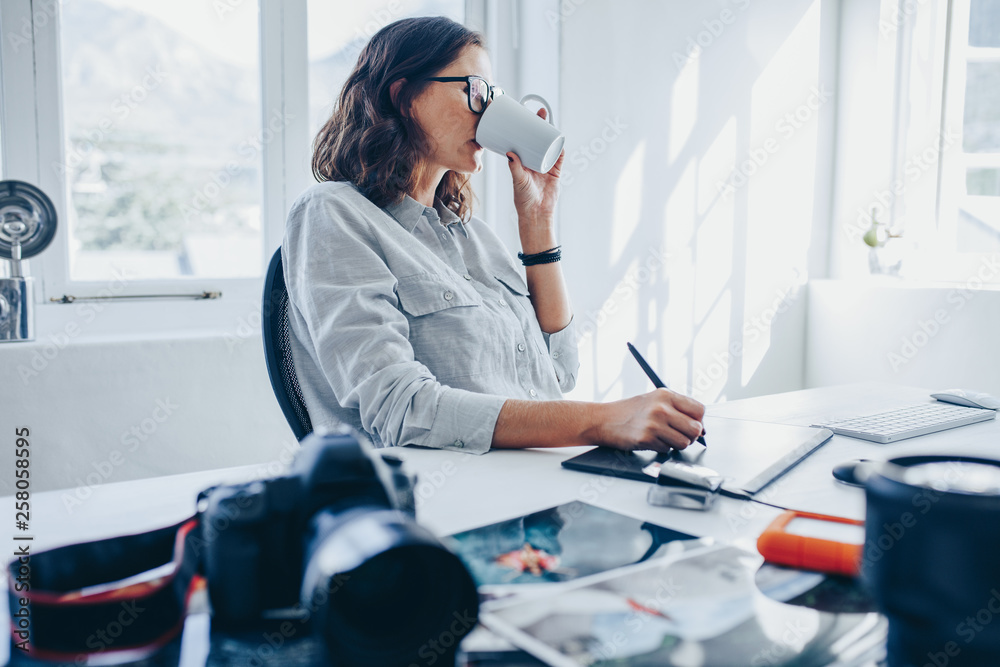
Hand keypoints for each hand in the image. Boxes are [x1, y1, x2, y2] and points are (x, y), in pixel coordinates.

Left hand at [507, 108, 564, 246]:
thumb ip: (515, 168)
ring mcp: (546, 165)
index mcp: (523, 161)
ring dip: (551, 132)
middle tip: (540, 112)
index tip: (524, 115)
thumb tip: (510, 153)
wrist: (537, 213)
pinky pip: (559, 157)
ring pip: (549, 144)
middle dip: (540, 124)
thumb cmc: (523, 198)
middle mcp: (534, 160)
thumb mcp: (518, 180)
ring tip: (550, 121)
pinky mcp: (556, 172)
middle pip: (538, 138)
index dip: (525, 128)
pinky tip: (561, 139)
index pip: (524, 140)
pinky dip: (560, 149)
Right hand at [590, 389, 705, 452]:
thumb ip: (676, 408)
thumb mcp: (654, 400)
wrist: (603, 420)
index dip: (699, 421)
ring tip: (663, 437)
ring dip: (676, 444)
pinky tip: (650, 440)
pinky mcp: (646, 438)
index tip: (692, 425)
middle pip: (695, 429)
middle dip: (690, 436)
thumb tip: (700, 426)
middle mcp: (662, 407)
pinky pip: (668, 449)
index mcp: (666, 395)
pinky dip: (661, 448)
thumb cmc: (629, 411)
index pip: (699, 409)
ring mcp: (654, 424)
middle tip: (679, 434)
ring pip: (684, 442)